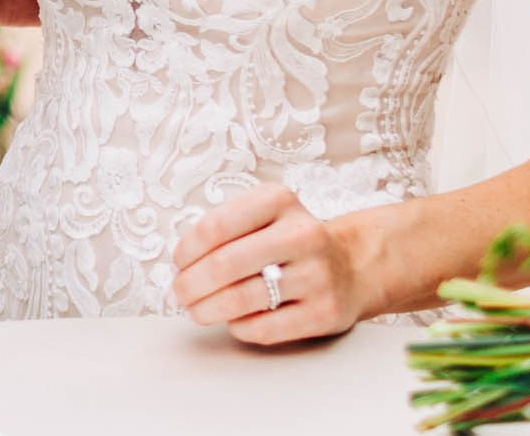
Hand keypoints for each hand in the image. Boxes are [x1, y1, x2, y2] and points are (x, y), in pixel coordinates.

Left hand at [170, 184, 378, 344]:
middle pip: (225, 265)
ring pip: (241, 300)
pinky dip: (237, 327)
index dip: (186, 250)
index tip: (178, 263)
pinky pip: (263, 328)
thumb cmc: (290, 241)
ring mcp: (316, 275)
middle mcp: (302, 235)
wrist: (352, 266)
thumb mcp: (264, 215)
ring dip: (206, 309)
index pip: (216, 226)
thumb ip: (224, 230)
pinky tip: (233, 320)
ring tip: (195, 310)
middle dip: (189, 284)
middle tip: (177, 294)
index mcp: (279, 201)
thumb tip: (178, 267)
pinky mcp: (324, 312)